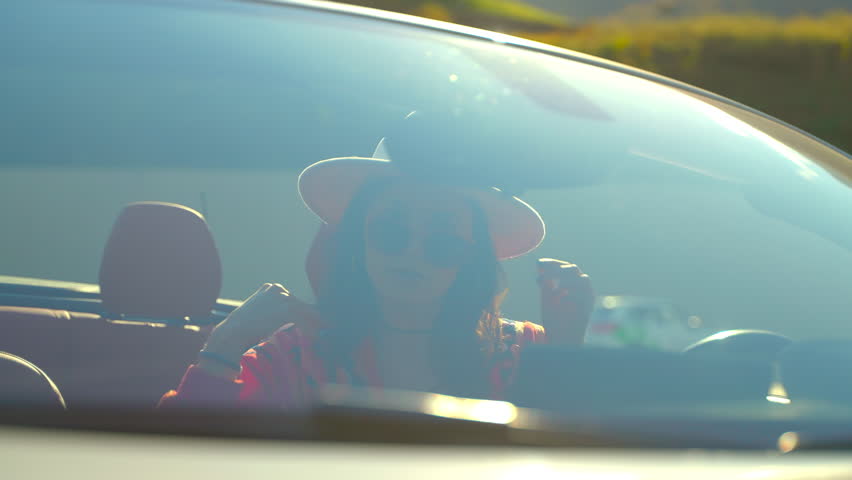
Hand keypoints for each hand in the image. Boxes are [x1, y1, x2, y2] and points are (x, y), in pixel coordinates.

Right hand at [202, 283, 318, 362]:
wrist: (233, 333)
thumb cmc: (245, 328)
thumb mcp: (262, 315)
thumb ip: (276, 313)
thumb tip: (297, 320)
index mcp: (270, 288)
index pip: (294, 301)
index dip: (306, 313)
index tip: (317, 322)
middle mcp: (276, 289)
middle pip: (301, 304)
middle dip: (312, 318)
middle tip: (324, 328)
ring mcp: (281, 297)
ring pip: (305, 310)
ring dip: (314, 324)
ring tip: (320, 335)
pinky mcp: (285, 308)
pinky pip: (304, 317)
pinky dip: (310, 328)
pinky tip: (314, 336)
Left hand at [537, 258, 594, 344]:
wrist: (561, 339)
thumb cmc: (554, 319)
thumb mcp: (547, 298)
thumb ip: (546, 284)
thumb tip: (540, 266)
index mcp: (570, 283)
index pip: (563, 267)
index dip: (552, 263)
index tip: (538, 264)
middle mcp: (580, 288)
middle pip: (573, 269)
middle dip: (558, 268)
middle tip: (544, 271)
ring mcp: (587, 296)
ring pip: (584, 278)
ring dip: (567, 278)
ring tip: (552, 283)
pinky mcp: (589, 307)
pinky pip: (586, 295)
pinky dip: (573, 293)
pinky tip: (560, 298)